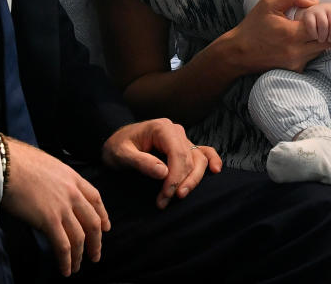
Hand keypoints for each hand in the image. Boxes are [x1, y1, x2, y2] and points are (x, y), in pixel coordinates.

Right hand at [0, 138, 108, 276]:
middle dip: (96, 241)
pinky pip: (63, 245)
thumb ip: (58, 180)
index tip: (105, 227)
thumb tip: (54, 192)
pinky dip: (66, 260)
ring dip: (80, 255)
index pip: (95, 198)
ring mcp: (62, 207)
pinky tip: (65, 269)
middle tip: (95, 254)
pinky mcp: (49, 220)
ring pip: (79, 237)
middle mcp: (72, 193)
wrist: (6, 164)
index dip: (103, 215)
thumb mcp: (49, 165)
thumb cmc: (20, 161)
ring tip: (77, 267)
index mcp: (73, 177)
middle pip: (92, 222)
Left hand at [102, 119, 222, 208]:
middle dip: (180, 183)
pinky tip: (216, 170)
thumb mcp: (122, 154)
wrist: (115, 142)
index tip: (165, 196)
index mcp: (162, 128)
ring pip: (198, 160)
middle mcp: (176, 130)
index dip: (175, 178)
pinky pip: (202, 152)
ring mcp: (182, 138)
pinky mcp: (183, 147)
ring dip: (193, 180)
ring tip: (180, 196)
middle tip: (165, 201)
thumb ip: (141, 162)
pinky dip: (211, 160)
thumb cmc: (117, 147)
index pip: (177, 154)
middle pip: (189, 159)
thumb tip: (164, 172)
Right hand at [235, 0, 330, 72]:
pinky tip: (317, 37)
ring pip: (323, 50)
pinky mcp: (295, 70)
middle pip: (330, 41)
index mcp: (292, 33)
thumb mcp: (269, 2)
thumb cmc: (253, 25)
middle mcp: (297, 51)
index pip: (326, 28)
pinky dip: (317, 46)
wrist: (238, 53)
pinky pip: (313, 56)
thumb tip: (315, 2)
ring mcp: (297, 62)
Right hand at [298, 3, 330, 43]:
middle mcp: (329, 8)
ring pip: (323, 24)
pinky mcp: (308, 13)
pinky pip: (312, 25)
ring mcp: (318, 10)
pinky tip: (315, 36)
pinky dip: (314, 34)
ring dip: (323, 35)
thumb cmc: (328, 22)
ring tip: (322, 39)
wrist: (312, 14)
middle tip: (330, 39)